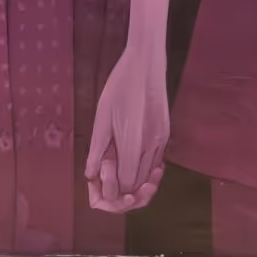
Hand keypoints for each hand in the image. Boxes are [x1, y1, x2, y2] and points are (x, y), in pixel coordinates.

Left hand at [84, 45, 168, 213]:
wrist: (146, 64)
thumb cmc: (120, 85)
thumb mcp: (102, 116)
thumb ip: (97, 148)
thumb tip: (90, 175)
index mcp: (133, 141)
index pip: (126, 183)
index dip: (111, 189)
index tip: (98, 178)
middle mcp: (151, 145)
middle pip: (139, 186)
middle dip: (122, 193)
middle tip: (105, 183)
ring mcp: (161, 140)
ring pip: (150, 177)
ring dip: (133, 183)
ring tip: (115, 174)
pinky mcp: (165, 134)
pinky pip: (156, 163)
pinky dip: (144, 171)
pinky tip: (131, 163)